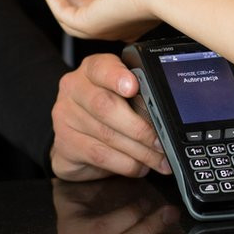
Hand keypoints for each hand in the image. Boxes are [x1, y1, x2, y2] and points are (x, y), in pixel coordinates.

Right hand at [51, 53, 171, 180]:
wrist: (73, 137)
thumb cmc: (106, 112)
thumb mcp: (122, 95)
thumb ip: (140, 95)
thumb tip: (167, 114)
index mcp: (92, 70)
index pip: (102, 67)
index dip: (117, 77)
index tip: (133, 86)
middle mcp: (75, 89)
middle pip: (105, 106)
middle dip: (140, 127)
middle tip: (162, 141)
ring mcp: (66, 117)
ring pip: (107, 135)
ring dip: (140, 151)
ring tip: (159, 159)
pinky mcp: (66, 144)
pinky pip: (101, 156)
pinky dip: (126, 164)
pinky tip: (140, 166)